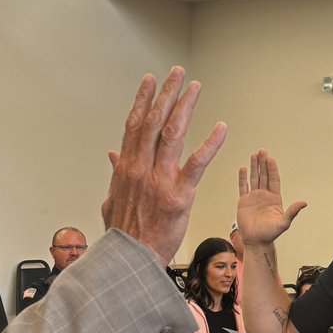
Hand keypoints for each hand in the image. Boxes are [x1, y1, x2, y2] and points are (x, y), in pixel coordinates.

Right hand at [103, 67, 226, 264]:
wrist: (131, 259)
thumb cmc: (124, 234)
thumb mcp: (111, 200)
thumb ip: (116, 174)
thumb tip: (113, 154)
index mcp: (126, 168)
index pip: (134, 125)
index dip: (143, 100)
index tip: (150, 81)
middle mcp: (141, 168)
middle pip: (154, 121)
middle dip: (166, 93)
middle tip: (177, 73)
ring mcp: (159, 180)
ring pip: (173, 133)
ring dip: (185, 106)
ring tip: (195, 87)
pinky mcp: (179, 195)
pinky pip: (197, 164)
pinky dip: (210, 144)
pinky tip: (221, 128)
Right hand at [236, 150, 306, 246]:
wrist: (256, 241)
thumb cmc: (270, 233)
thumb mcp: (284, 223)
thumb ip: (292, 212)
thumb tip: (304, 203)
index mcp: (274, 198)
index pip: (274, 179)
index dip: (272, 169)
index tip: (271, 159)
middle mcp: (264, 195)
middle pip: (264, 175)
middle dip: (263, 163)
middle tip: (262, 151)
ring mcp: (254, 197)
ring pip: (254, 178)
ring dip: (254, 167)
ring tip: (254, 155)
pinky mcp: (244, 201)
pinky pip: (243, 186)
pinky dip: (243, 178)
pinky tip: (243, 169)